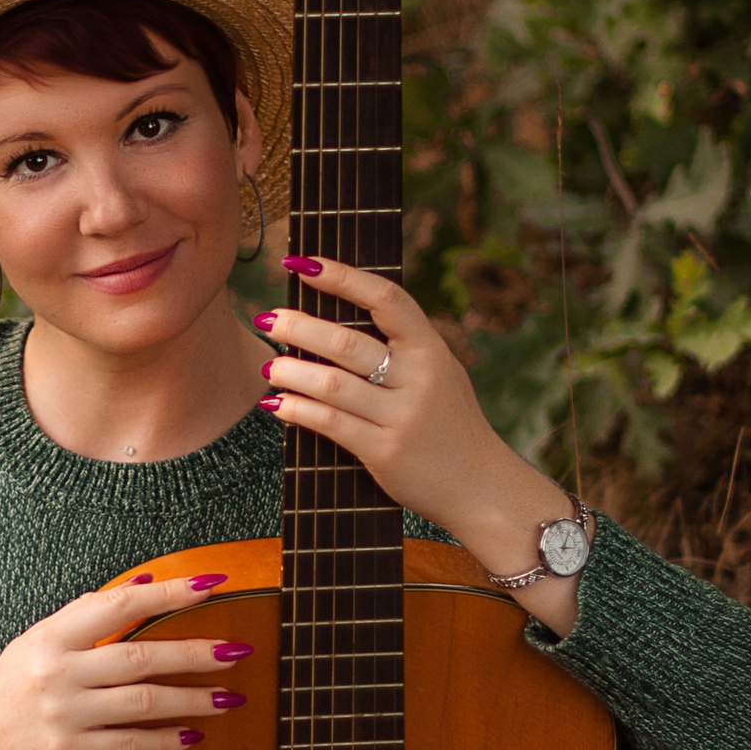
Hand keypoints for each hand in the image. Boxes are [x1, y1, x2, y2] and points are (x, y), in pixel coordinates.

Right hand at [0, 572, 256, 749]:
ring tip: (228, 698)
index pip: (117, 605)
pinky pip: (130, 745)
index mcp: (51, 638)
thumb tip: (142, 583)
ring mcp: (63, 715)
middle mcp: (56, 673)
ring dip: (192, 700)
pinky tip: (192, 735)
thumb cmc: (15, 694)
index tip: (210, 586)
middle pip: (140, 657)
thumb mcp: (37, 645)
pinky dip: (165, 740)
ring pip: (142, 702)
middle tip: (237, 651)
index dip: (167, 593)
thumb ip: (85, 614)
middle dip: (195, 654)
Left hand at [252, 256, 583, 624]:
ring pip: (332, 385)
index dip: (343, 277)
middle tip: (269, 318)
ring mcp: (402, 416)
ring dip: (291, 372)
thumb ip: (403, 349)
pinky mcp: (384, 452)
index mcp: (432, 350)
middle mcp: (419, 379)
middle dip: (300, 328)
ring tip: (268, 365)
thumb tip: (338, 319)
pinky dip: (297, 411)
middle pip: (348, 343)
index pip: (386, 299)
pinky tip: (277, 405)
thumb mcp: (440, 376)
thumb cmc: (451, 426)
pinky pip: (330, 424)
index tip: (304, 262)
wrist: (481, 487)